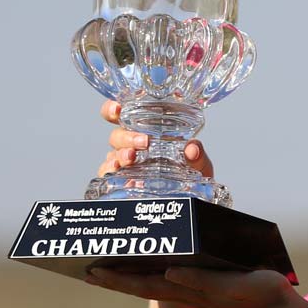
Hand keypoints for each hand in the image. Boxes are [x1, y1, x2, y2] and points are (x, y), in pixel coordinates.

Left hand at [84, 265, 307, 307]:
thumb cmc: (262, 296)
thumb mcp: (234, 287)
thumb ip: (202, 282)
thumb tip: (169, 273)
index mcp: (189, 291)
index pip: (144, 284)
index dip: (118, 278)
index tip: (92, 272)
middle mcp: (187, 292)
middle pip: (141, 285)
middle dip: (113, 278)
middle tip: (85, 272)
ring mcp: (195, 292)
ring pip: (152, 284)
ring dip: (127, 278)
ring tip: (105, 271)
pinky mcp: (206, 289)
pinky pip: (169, 281)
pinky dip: (150, 274)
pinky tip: (145, 270)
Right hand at [97, 100, 214, 176]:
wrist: (193, 199)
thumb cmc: (192, 173)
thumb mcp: (199, 163)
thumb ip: (198, 155)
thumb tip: (192, 148)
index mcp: (146, 132)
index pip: (123, 116)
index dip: (113, 109)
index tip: (118, 108)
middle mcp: (133, 146)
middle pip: (117, 136)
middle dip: (126, 136)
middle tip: (144, 141)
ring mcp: (127, 164)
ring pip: (113, 153)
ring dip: (121, 153)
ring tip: (132, 156)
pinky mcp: (123, 182)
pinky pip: (108, 173)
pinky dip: (110, 170)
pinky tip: (118, 169)